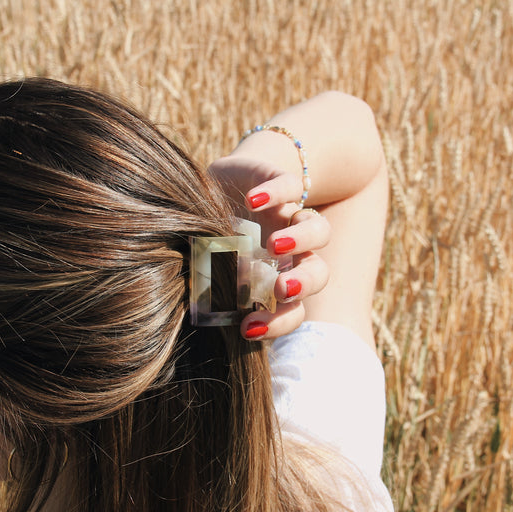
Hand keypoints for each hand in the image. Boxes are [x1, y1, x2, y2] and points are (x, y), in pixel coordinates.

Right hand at [208, 155, 330, 339]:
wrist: (223, 183)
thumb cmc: (211, 236)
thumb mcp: (210, 265)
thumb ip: (212, 290)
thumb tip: (192, 311)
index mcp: (278, 279)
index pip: (293, 309)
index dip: (279, 321)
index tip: (248, 328)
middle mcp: (293, 253)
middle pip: (318, 273)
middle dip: (303, 284)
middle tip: (281, 289)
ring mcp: (290, 217)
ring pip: (319, 231)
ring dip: (300, 240)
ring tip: (273, 245)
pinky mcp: (282, 184)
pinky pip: (291, 186)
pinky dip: (276, 193)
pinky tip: (252, 201)